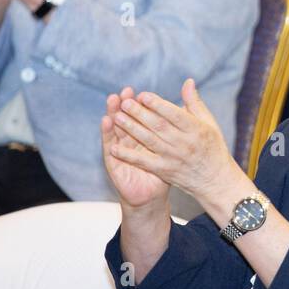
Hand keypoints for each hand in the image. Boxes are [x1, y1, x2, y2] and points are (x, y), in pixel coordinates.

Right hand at [102, 88, 168, 210]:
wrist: (151, 197)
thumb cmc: (163, 171)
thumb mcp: (171, 149)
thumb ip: (175, 129)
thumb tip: (183, 109)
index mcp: (145, 135)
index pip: (142, 117)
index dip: (141, 105)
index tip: (141, 92)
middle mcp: (131, 140)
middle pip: (127, 119)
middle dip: (126, 104)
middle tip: (126, 91)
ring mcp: (121, 150)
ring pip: (116, 128)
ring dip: (113, 112)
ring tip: (113, 99)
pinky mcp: (114, 162)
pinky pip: (110, 146)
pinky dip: (107, 133)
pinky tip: (106, 121)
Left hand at [106, 78, 240, 206]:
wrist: (214, 180)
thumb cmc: (212, 147)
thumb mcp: (209, 123)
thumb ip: (195, 103)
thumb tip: (187, 82)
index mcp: (196, 129)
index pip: (174, 114)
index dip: (157, 104)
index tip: (143, 95)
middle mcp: (184, 143)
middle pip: (159, 126)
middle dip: (140, 113)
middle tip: (124, 103)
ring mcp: (173, 158)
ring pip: (149, 141)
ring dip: (132, 129)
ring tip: (117, 117)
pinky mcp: (165, 171)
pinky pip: (144, 162)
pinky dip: (129, 156)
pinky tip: (115, 148)